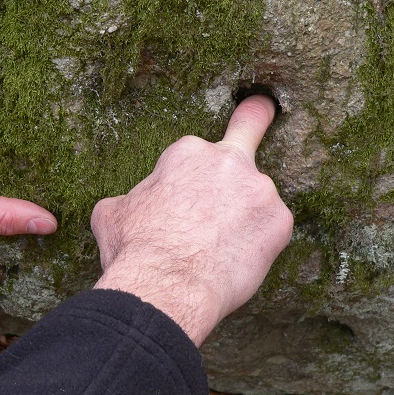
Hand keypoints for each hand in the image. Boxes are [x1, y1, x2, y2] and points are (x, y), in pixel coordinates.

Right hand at [91, 95, 292, 345]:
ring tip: (219, 252)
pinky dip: (258, 244)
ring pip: (256, 198)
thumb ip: (133, 198)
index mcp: (187, 151)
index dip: (187, 178)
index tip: (187, 190)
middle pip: (247, 132)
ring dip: (243, 216)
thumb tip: (130, 206)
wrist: (166, 287)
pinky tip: (236, 262)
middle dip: (254, 118)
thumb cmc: (135, 248)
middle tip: (264, 107)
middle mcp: (228, 160)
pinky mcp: (281, 222)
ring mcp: (260, 189)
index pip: (196, 152)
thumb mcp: (113, 212)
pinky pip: (271, 230)